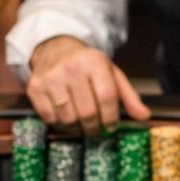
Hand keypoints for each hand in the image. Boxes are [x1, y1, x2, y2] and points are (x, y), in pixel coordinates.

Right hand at [28, 36, 151, 135]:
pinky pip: (50, 118)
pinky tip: (67, 119)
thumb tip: (144, 116)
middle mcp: (70, 68)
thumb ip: (128, 96)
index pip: (106, 98)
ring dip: (78, 129)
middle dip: (95, 128)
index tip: (111, 127)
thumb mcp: (111, 74)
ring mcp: (50, 78)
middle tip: (97, 130)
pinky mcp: (35, 88)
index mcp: (94, 62)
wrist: (55, 50)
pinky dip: (60, 125)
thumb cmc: (87, 66)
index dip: (111, 118)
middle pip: (87, 112)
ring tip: (83, 125)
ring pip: (68, 119)